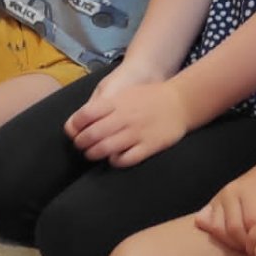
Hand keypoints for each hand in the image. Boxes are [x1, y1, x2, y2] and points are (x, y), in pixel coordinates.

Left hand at [66, 77, 187, 166]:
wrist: (181, 101)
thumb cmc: (149, 97)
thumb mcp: (124, 94)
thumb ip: (103, 105)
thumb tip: (80, 120)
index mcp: (116, 102)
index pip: (85, 115)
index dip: (75, 126)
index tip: (74, 132)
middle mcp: (124, 117)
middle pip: (91, 135)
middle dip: (81, 144)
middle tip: (81, 146)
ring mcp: (136, 132)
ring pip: (105, 149)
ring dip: (94, 154)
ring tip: (93, 154)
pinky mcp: (149, 145)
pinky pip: (125, 159)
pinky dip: (115, 161)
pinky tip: (114, 158)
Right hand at [196, 162, 255, 254]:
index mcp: (249, 189)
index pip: (252, 223)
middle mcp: (230, 192)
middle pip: (233, 228)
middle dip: (246, 243)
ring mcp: (219, 197)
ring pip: (218, 229)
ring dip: (233, 242)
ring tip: (249, 243)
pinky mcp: (213, 203)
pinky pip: (211, 226)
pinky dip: (221, 236)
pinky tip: (235, 237)